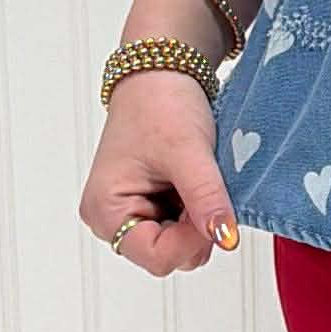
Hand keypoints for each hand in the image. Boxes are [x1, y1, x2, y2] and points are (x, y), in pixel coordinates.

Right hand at [80, 68, 238, 277]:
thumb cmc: (159, 104)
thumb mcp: (188, 152)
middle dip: (195, 227)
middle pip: (169, 255)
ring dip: (198, 218)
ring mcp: (131, 215)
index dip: (192, 240)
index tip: (214, 210)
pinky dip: (197, 210)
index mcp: (105, 211)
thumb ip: (206, 199)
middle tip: (202, 184)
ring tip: (195, 177)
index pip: (157, 257)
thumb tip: (225, 239)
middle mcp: (111, 220)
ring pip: (181, 245)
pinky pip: (183, 228)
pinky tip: (193, 181)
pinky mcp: (150, 209)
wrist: (161, 74)